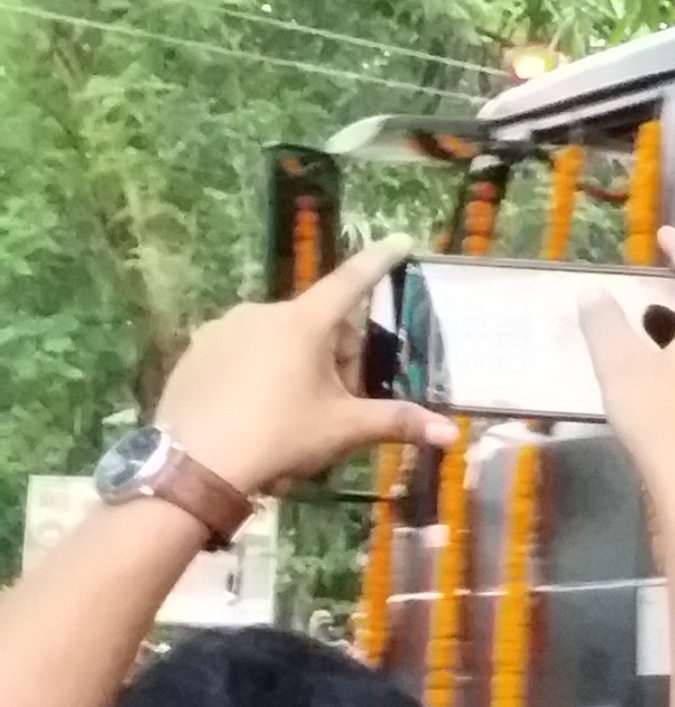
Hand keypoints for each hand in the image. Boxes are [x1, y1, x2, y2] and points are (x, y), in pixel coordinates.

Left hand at [152, 238, 455, 496]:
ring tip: (294, 413)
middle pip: (319, 325)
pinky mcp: (196, 350)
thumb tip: (450, 433)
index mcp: (303, 323)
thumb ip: (397, 423)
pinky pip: (243, 350)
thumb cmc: (278, 437)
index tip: (400, 240)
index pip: (351, 281)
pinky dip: (260, 371)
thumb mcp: (343, 430)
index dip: (380, 261)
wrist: (191, 466)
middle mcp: (261, 312)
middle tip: (340, 405)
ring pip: (280, 338)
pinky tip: (256, 410)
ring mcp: (222, 329)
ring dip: (299, 365)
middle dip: (338, 359)